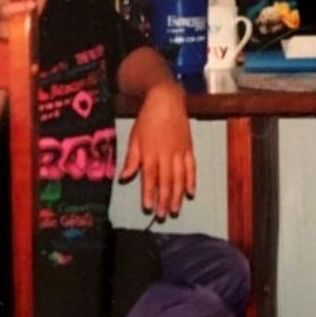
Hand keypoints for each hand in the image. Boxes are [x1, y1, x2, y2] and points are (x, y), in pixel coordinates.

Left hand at [119, 79, 196, 219]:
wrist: (166, 100)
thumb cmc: (147, 119)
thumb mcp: (134, 137)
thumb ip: (131, 159)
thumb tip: (124, 178)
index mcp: (150, 153)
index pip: (150, 178)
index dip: (149, 194)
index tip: (148, 208)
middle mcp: (165, 155)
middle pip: (166, 182)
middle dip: (164, 200)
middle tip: (163, 216)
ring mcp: (179, 152)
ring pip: (179, 178)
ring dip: (177, 195)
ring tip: (175, 210)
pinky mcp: (189, 148)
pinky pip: (191, 168)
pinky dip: (191, 181)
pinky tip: (190, 193)